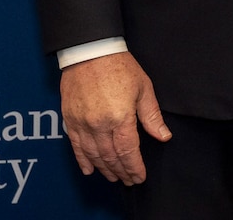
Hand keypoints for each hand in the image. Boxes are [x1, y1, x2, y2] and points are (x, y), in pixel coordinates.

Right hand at [59, 52, 170, 184]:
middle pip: (110, 156)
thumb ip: (151, 116)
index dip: (134, 167)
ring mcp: (82, 123)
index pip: (128, 151)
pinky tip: (90, 170)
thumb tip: (163, 136)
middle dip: (121, 171)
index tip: (139, 176)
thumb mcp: (143, 88)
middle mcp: (99, 124)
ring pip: (93, 155)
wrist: (90, 52)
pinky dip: (83, 160)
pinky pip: (75, 146)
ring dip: (104, 169)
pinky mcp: (70, 120)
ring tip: (114, 177)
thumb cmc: (120, 67)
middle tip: (129, 180)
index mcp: (120, 116)